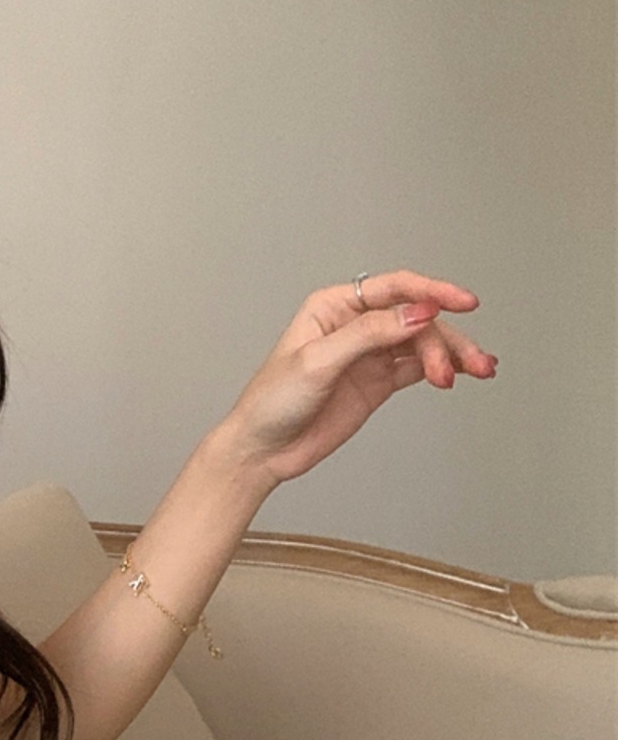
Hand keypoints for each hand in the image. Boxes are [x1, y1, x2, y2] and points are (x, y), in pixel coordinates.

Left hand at [217, 269, 497, 487]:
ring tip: (477, 371)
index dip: (432, 292)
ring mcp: (369, 353)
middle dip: (444, 338)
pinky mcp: (378, 381)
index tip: (462, 302)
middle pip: (415, 319)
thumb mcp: (317, 362)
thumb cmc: (272, 401)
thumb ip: (367, 335)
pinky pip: (419, 366)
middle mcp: (355, 325)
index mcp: (334, 307)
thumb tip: (415, 314)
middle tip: (459, 365)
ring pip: (423, 342)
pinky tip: (463, 372)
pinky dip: (444, 367)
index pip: (393, 288)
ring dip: (452, 354)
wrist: (263, 450)